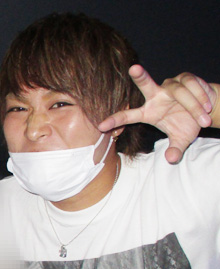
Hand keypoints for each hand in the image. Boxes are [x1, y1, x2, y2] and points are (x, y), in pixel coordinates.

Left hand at [99, 65, 217, 163]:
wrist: (208, 109)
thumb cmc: (188, 124)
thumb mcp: (182, 140)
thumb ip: (175, 149)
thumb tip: (171, 158)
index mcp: (149, 112)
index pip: (129, 116)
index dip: (116, 120)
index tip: (101, 125)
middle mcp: (156, 96)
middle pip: (145, 85)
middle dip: (140, 76)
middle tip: (133, 68)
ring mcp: (169, 85)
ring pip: (180, 92)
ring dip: (194, 107)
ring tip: (204, 120)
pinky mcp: (185, 78)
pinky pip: (193, 86)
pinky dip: (202, 98)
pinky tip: (208, 106)